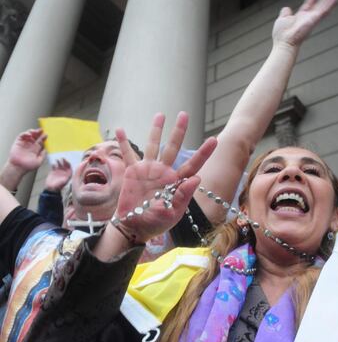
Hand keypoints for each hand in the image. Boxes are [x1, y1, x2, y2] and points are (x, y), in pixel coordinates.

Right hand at [8, 128, 46, 171]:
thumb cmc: (28, 166)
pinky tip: (29, 134)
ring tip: (35, 132)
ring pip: (29, 135)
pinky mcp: (18, 143)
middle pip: (35, 137)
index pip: (40, 141)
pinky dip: (25, 134)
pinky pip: (21, 136)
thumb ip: (43, 155)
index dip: (43, 137)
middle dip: (38, 133)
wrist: (19, 167)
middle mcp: (30, 146)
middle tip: (41, 130)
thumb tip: (46, 149)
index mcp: (36, 149)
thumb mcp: (39, 161)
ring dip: (32, 132)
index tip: (46, 134)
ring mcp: (24, 144)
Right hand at [45, 158, 71, 191]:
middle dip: (64, 161)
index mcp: (68, 174)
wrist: (51, 188)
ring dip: (59, 162)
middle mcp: (64, 172)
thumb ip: (67, 177)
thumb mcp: (65, 181)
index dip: (68, 164)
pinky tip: (53, 164)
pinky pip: (54, 166)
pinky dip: (53, 164)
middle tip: (62, 158)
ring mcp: (58, 171)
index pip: (69, 167)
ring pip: (59, 165)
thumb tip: (70, 172)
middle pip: (65, 165)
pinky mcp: (53, 171)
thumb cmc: (59, 186)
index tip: (66, 161)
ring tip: (57, 160)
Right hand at [113, 112, 216, 243]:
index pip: (193, 165)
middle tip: (184, 114)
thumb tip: (197, 178)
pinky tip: (119, 129)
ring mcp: (148, 170)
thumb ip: (183, 196)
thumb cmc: (155, 224)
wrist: (134, 227)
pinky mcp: (133, 173)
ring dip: (156, 130)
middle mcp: (164, 173)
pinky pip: (128, 155)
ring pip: (153, 145)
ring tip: (160, 115)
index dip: (203, 152)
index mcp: (176, 182)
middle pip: (173, 148)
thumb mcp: (172, 214)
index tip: (214, 139)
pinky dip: (123, 142)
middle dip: (179, 131)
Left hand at [272, 0, 336, 47]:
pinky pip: (325, 10)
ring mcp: (312, 18)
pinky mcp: (315, 19)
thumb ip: (285, 13)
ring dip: (330, 2)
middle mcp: (308, 17)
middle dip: (324, 1)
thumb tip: (286, 9)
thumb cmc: (282, 35)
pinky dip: (330, 4)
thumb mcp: (282, 19)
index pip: (308, 5)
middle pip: (319, 5)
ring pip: (325, 6)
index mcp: (300, 16)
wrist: (284, 42)